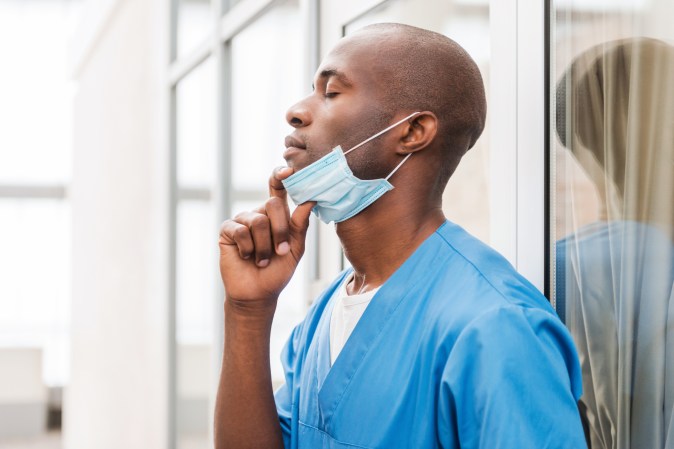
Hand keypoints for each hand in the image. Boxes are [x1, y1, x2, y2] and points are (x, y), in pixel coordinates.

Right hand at [218, 167, 313, 308]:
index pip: (278, 189)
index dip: (281, 176)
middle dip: (280, 231)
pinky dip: (248, 248)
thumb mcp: (295, 248)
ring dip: (264, 247)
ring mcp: (241, 220)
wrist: (258, 293)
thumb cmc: (278, 270)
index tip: (288, 171)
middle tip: (280, 251)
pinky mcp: (227, 230)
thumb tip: (310, 200)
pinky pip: (240, 231)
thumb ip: (300, 224)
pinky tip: (246, 257)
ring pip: (258, 221)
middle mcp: (258, 213)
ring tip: (262, 260)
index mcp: (276, 215)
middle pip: (272, 204)